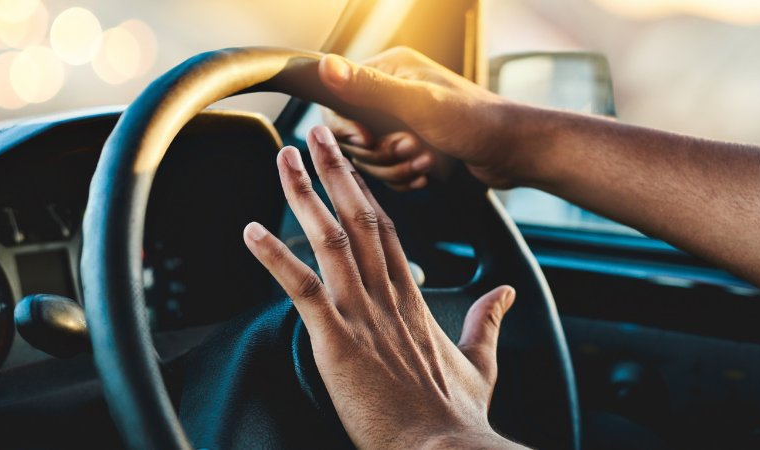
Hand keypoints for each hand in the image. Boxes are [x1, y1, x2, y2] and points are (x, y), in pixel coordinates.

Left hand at [242, 125, 525, 448]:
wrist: (444, 448)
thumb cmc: (457, 414)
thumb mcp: (481, 361)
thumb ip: (489, 322)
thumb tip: (507, 296)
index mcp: (412, 298)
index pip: (385, 230)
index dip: (362, 191)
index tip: (348, 162)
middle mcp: (386, 295)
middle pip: (357, 218)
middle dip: (333, 171)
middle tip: (313, 133)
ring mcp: (361, 315)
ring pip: (329, 239)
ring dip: (303, 195)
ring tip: (284, 159)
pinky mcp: (337, 341)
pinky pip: (301, 289)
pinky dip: (274, 257)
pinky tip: (251, 231)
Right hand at [319, 47, 521, 189]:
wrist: (514, 152)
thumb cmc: (475, 121)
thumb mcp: (418, 104)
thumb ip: (370, 87)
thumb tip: (326, 67)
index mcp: (389, 70)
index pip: (337, 99)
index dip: (346, 127)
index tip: (366, 140)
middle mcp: (391, 93)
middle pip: (352, 134)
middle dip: (379, 151)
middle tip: (411, 148)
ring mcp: (401, 122)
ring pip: (369, 157)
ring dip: (395, 166)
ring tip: (425, 161)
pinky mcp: (411, 146)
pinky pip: (387, 170)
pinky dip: (404, 177)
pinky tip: (427, 173)